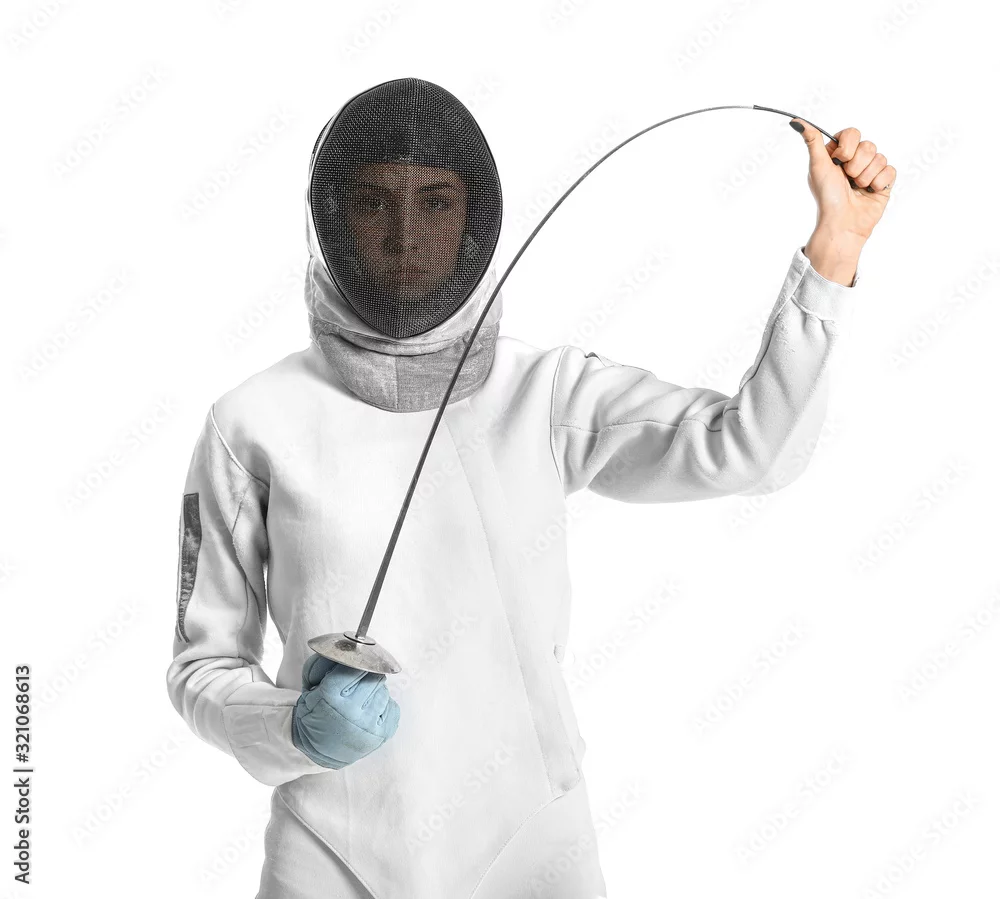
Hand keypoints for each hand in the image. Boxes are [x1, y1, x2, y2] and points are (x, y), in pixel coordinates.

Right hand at [291, 652, 400, 769]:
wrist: (317, 748)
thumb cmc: (314, 713)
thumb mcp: (310, 685)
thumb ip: (323, 662)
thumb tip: (348, 648)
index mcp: (331, 696)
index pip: (356, 665)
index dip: (356, 664)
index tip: (355, 666)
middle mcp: (351, 711)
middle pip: (374, 676)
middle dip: (366, 677)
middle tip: (356, 686)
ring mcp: (368, 725)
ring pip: (384, 691)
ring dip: (375, 692)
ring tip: (361, 701)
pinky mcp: (381, 735)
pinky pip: (393, 707)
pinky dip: (384, 706)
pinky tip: (370, 713)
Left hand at [790, 120, 894, 243]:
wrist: (842, 222)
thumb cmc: (827, 196)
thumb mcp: (817, 166)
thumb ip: (812, 141)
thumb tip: (796, 122)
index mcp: (838, 153)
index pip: (852, 133)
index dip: (847, 147)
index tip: (838, 161)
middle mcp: (855, 160)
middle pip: (868, 145)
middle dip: (856, 164)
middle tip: (847, 179)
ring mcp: (870, 170)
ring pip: (879, 158)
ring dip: (865, 176)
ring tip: (856, 188)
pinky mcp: (883, 182)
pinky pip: (890, 170)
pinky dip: (878, 183)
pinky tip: (868, 192)